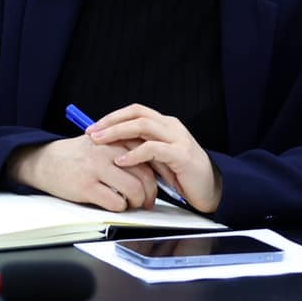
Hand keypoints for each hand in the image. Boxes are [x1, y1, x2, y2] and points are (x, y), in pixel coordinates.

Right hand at [12, 133, 157, 212]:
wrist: (45, 161)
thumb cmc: (78, 156)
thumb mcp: (103, 144)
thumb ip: (126, 149)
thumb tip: (156, 167)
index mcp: (114, 139)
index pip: (148, 156)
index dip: (158, 174)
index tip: (159, 184)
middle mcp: (106, 151)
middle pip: (145, 175)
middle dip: (150, 192)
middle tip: (147, 200)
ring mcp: (95, 168)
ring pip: (133, 189)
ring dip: (137, 201)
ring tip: (132, 203)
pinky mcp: (86, 186)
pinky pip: (116, 202)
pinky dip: (120, 207)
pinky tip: (115, 204)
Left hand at [86, 105, 220, 213]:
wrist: (209, 189)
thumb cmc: (180, 174)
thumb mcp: (155, 158)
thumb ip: (138, 147)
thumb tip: (108, 143)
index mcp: (164, 124)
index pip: (134, 111)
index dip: (112, 117)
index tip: (92, 127)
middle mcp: (171, 127)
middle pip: (136, 114)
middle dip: (110, 122)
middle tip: (91, 133)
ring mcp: (178, 139)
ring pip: (143, 126)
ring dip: (118, 132)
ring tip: (100, 142)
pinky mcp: (182, 155)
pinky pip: (154, 149)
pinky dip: (134, 153)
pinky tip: (121, 160)